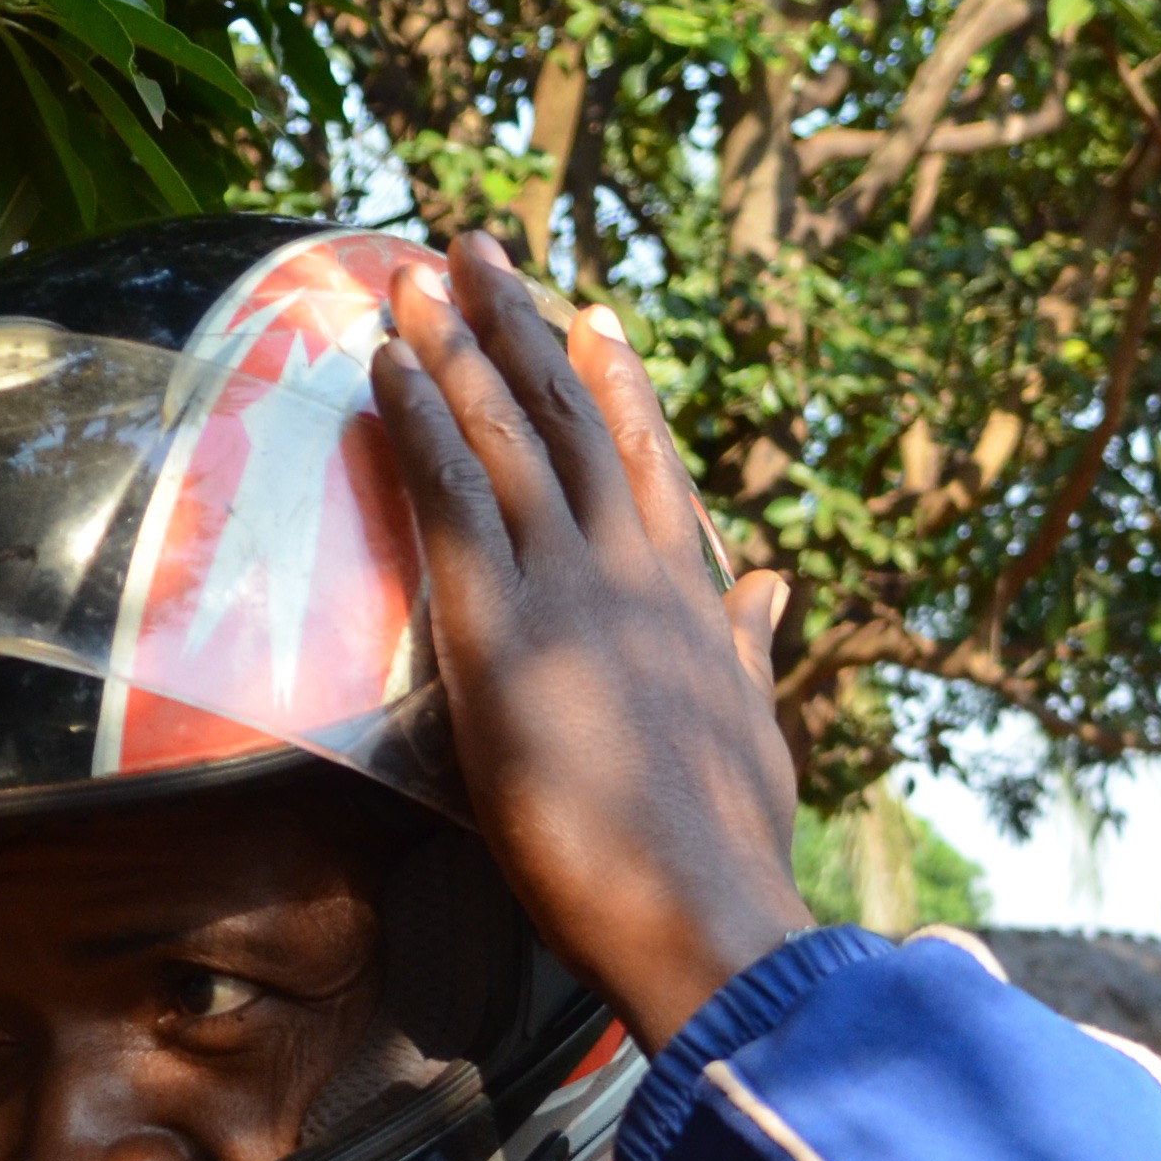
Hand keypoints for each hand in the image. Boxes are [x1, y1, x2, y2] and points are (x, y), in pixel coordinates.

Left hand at [367, 234, 811, 1045]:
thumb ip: (749, 646)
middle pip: (568, 420)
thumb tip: (776, 583)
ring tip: (414, 274)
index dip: (619, 385)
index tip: (593, 314)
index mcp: (693, 600)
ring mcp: (570, 588)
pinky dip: (418, 421)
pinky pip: (450, 496)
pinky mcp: (501, 627)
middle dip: (520, 326)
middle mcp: (634, 570)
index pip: (650, 466)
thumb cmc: (730, 849)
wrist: (709, 912)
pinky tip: (384, 365)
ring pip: (507, 436)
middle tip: (476, 248)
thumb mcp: (755, 730)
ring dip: (456, 347)